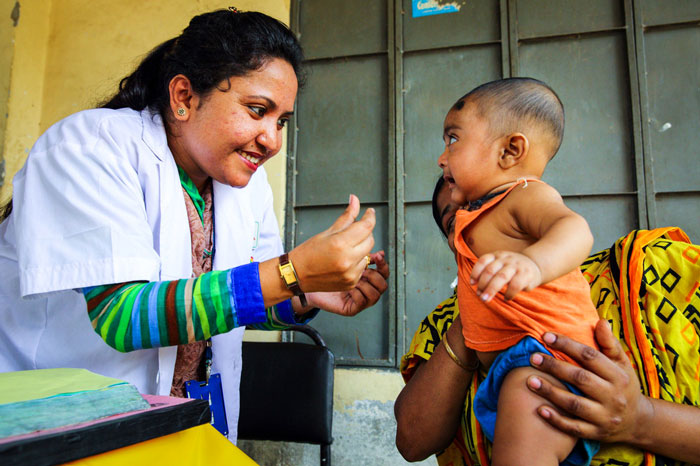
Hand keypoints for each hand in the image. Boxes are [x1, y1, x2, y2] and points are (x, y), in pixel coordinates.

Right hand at [290, 195, 375, 291]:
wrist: (296, 275)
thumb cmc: (307, 253)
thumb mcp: (326, 232)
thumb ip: (346, 217)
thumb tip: (355, 201)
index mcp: (340, 244)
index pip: (366, 227)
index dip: (370, 217)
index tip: (370, 213)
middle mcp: (347, 260)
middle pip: (370, 240)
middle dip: (365, 232)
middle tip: (353, 231)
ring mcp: (350, 273)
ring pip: (368, 254)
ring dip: (361, 248)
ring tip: (344, 248)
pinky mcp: (351, 282)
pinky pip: (362, 267)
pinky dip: (357, 261)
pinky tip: (344, 259)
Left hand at [306, 251, 388, 315]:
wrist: (309, 284)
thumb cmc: (327, 272)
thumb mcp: (347, 262)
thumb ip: (362, 257)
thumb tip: (379, 252)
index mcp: (367, 279)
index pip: (383, 274)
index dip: (383, 265)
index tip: (378, 256)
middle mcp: (365, 291)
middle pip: (383, 286)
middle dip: (374, 276)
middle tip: (363, 270)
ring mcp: (360, 302)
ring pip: (375, 295)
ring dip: (365, 285)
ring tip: (354, 279)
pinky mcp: (351, 309)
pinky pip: (361, 302)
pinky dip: (356, 293)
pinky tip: (348, 288)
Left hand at [470, 250, 541, 300]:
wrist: (535, 264)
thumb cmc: (511, 268)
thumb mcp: (499, 264)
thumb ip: (488, 272)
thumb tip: (477, 289)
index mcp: (497, 255)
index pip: (483, 261)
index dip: (475, 272)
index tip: (472, 283)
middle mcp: (505, 259)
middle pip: (490, 271)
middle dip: (482, 285)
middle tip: (480, 296)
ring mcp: (516, 266)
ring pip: (501, 277)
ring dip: (491, 290)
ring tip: (486, 299)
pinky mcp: (526, 274)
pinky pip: (515, 285)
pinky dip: (509, 293)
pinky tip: (506, 298)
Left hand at [526, 319, 652, 443]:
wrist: (638, 421)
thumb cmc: (623, 385)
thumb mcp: (622, 363)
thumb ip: (609, 343)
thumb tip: (600, 321)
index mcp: (618, 375)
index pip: (590, 356)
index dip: (567, 345)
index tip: (546, 336)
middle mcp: (613, 396)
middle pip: (580, 379)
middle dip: (554, 367)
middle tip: (532, 357)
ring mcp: (605, 417)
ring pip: (574, 404)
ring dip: (550, 392)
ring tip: (529, 381)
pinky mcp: (596, 433)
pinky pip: (574, 428)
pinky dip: (557, 420)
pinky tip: (539, 409)